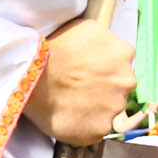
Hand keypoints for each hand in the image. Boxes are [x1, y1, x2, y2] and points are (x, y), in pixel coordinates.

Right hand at [25, 21, 135, 145]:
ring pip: (109, 110)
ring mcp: (115, 107)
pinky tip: (68, 116)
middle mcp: (126, 80)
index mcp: (124, 53)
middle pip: (119, 88)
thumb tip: (110, 47)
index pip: (121, 64)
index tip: (87, 73)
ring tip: (70, 102)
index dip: (103, 70)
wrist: (31, 75)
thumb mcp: (85, 28)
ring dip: (94, 108)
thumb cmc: (52, 48)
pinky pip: (96, 130)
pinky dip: (84, 126)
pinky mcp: (100, 129)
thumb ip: (105, 39)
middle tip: (78, 88)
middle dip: (103, 89)